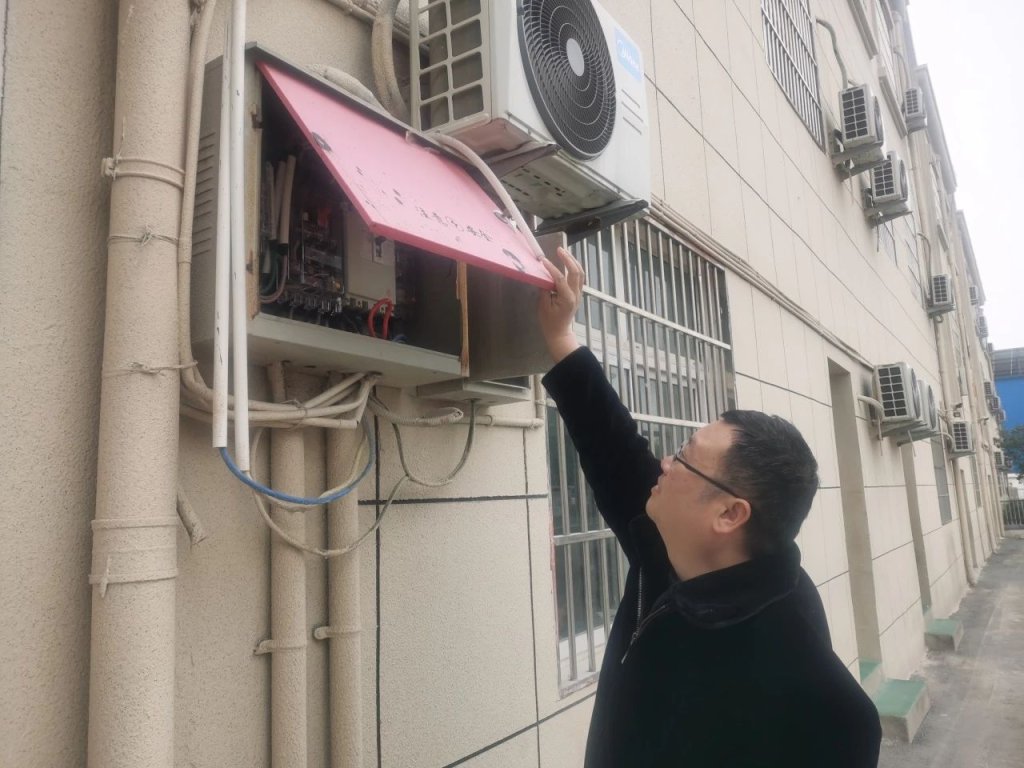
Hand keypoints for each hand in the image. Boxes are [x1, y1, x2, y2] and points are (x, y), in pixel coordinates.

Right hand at [538, 246, 583, 363]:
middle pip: (576, 272)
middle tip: (559, 249)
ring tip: (564, 252)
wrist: (559, 333)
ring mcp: (579, 294)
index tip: (543, 261)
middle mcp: (576, 295)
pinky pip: (579, 277)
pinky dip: (574, 268)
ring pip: (580, 273)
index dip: (551, 268)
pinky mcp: (578, 293)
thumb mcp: (543, 307)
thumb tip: (544, 277)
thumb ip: (545, 291)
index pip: (560, 279)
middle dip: (568, 259)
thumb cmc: (549, 322)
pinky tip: (567, 262)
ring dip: (573, 261)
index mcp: (567, 299)